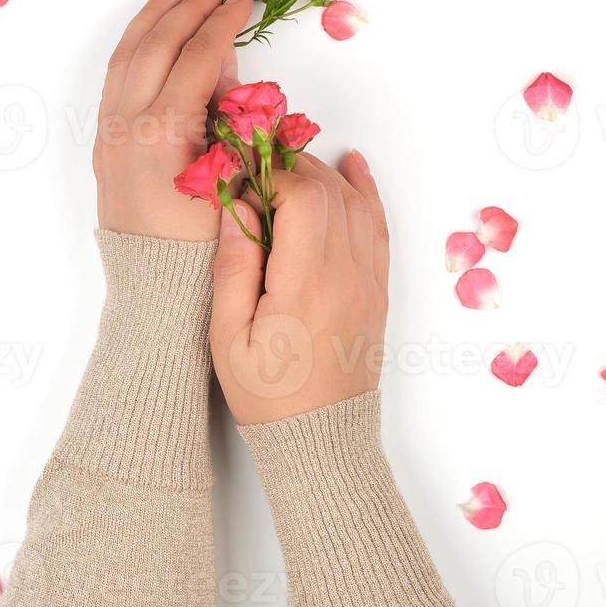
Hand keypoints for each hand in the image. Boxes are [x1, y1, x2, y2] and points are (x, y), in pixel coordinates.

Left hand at [94, 0, 252, 241]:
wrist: (155, 289)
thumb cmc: (203, 247)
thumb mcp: (233, 176)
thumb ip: (230, 115)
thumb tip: (223, 67)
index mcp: (161, 134)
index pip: (196, 59)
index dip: (223, 25)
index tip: (245, 2)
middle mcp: (127, 125)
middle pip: (157, 46)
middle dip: (188, 9)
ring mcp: (109, 132)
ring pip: (127, 56)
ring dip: (154, 18)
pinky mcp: (104, 142)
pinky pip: (116, 78)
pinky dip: (135, 47)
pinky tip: (152, 34)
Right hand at [210, 151, 389, 423]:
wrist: (322, 440)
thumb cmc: (267, 395)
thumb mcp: (227, 337)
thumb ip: (232, 267)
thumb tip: (235, 207)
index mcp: (305, 284)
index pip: (303, 198)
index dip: (271, 177)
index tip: (243, 184)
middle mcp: (345, 275)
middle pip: (330, 191)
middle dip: (293, 168)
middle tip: (259, 173)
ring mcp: (367, 281)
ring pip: (356, 202)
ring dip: (325, 175)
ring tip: (291, 166)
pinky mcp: (377, 289)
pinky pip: (378, 226)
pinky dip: (365, 192)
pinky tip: (353, 168)